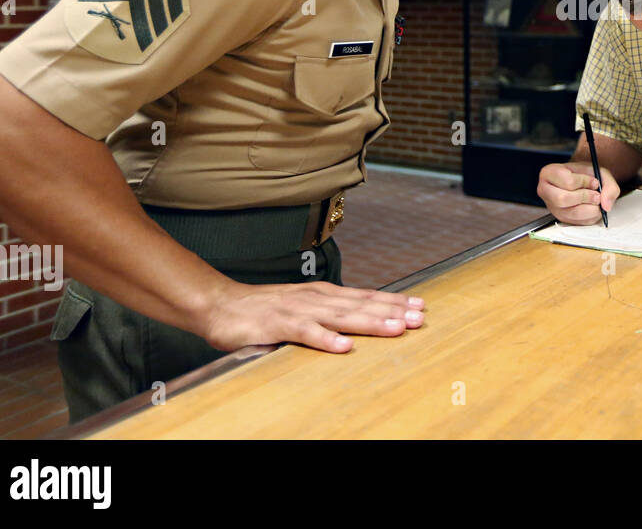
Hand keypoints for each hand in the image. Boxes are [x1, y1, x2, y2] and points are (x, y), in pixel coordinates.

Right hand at [200, 282, 425, 352]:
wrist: (221, 304)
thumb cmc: (263, 310)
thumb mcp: (303, 308)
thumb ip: (328, 314)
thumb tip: (357, 324)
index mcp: (324, 295)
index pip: (365, 296)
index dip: (393, 301)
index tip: (419, 305)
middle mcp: (316, 298)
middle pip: (361, 305)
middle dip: (393, 311)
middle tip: (419, 317)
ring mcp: (299, 310)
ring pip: (341, 317)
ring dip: (371, 323)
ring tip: (396, 329)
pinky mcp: (279, 325)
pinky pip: (306, 333)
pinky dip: (326, 339)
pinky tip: (344, 346)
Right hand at [536, 161, 618, 224]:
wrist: (581, 180)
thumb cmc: (585, 174)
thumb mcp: (599, 171)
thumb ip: (608, 185)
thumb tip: (606, 206)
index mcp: (549, 173)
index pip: (567, 181)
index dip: (585, 182)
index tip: (594, 181)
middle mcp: (545, 191)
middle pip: (563, 199)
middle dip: (585, 197)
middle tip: (596, 195)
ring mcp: (551, 206)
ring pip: (570, 213)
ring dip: (589, 209)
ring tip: (595, 201)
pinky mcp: (560, 218)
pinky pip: (576, 222)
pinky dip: (589, 217)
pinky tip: (592, 207)